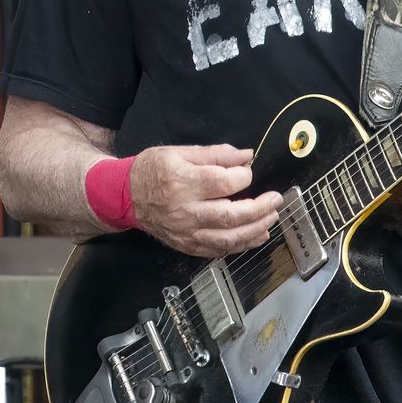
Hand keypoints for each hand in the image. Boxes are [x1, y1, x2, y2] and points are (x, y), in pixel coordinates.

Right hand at [130, 144, 283, 257]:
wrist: (125, 197)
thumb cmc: (152, 170)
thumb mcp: (180, 152)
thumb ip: (216, 154)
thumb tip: (247, 156)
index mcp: (183, 182)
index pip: (224, 183)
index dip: (244, 178)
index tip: (248, 173)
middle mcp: (186, 211)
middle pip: (231, 216)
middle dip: (260, 209)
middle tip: (276, 200)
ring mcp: (186, 232)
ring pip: (228, 238)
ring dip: (256, 230)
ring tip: (271, 219)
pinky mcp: (186, 246)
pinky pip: (218, 250)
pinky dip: (240, 245)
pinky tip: (255, 236)